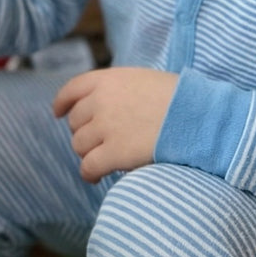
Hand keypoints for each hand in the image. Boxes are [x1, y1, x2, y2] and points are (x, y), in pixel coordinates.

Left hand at [52, 67, 178, 182]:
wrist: (198, 116)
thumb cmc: (179, 99)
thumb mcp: (143, 81)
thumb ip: (119, 91)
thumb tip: (104, 108)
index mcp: (108, 79)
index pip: (72, 89)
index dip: (62, 102)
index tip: (58, 112)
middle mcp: (101, 101)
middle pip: (75, 122)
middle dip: (84, 132)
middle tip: (100, 143)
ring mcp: (106, 126)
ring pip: (79, 145)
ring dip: (88, 153)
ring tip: (103, 159)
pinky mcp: (114, 152)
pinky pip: (88, 166)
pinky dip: (88, 173)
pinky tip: (94, 177)